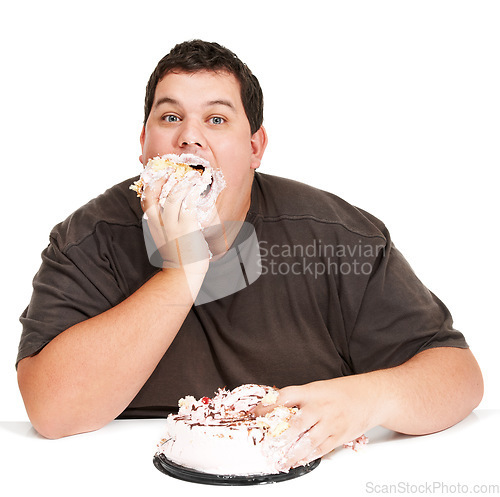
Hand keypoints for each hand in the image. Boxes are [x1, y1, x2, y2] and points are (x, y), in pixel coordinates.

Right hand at [141, 176, 211, 273]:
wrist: (183, 272)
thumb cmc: (177, 254)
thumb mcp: (165, 237)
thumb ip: (165, 223)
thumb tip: (171, 208)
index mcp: (153, 224)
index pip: (146, 199)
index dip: (151, 184)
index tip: (159, 174)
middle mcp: (160, 222)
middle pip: (154, 193)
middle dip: (162, 178)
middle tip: (174, 170)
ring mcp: (173, 224)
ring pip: (174, 195)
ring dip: (184, 182)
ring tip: (193, 175)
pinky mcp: (187, 227)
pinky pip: (189, 204)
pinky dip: (193, 192)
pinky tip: (199, 187)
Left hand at [256, 376, 382, 468]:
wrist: (370, 397)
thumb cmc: (341, 392)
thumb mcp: (317, 388)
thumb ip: (298, 398)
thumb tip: (274, 406)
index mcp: (312, 392)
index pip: (286, 397)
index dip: (269, 405)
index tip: (256, 413)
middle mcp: (320, 408)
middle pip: (296, 423)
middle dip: (279, 436)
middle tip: (266, 445)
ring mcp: (330, 423)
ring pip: (308, 441)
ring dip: (291, 453)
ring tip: (278, 460)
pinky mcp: (338, 436)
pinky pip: (320, 449)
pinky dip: (307, 457)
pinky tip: (297, 461)